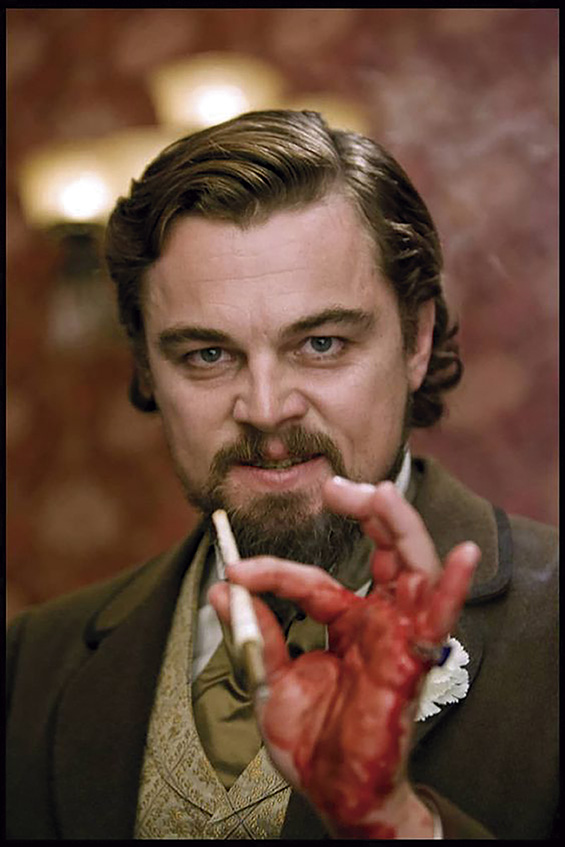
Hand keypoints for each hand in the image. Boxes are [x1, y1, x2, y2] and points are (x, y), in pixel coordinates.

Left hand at [208, 476, 479, 837]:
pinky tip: (463, 555)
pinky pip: (438, 621)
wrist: (332, 794)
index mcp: (346, 622)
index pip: (313, 579)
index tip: (237, 570)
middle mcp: (377, 621)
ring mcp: (397, 637)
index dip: (274, 571)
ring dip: (399, 527)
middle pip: (386, 550)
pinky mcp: (410, 662)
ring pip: (413, 567)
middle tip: (335, 486)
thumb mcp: (269, 679)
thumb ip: (254, 632)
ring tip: (378, 493)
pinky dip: (452, 588)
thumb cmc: (311, 740)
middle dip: (366, 511)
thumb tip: (222, 589)